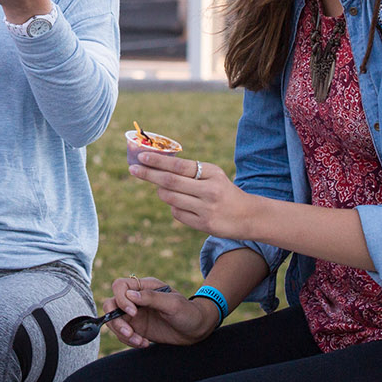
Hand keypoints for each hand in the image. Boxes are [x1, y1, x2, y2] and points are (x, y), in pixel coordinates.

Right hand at [101, 276, 220, 348]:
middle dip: (116, 321)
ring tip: (140, 342)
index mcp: (144, 287)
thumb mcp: (173, 304)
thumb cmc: (188, 312)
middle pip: (111, 304)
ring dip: (123, 334)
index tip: (133, 313)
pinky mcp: (137, 328)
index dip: (121, 299)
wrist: (197, 330)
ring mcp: (135, 314)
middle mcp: (136, 299)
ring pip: (114, 321)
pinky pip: (123, 334)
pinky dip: (129, 341)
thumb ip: (152, 298)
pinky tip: (144, 344)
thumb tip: (130, 294)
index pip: (120, 286)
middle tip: (130, 332)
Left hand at [128, 148, 262, 239]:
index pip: (179, 165)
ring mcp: (206, 209)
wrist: (248, 215)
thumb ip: (190, 172)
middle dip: (149, 174)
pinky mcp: (204, 225)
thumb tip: (158, 167)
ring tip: (160, 188)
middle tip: (133, 169)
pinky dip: (173, 207)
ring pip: (170, 198)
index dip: (158, 161)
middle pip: (170, 181)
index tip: (141, 156)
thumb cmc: (224, 191)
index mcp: (212, 173)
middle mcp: (209, 190)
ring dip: (161, 192)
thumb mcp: (213, 175)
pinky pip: (177, 214)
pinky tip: (179, 204)